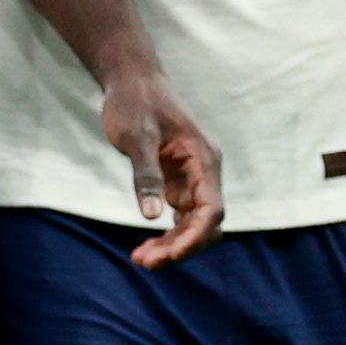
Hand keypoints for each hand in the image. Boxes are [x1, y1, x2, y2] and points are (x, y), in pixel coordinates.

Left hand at [99, 62, 222, 265]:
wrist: (133, 83)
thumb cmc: (136, 103)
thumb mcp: (137, 137)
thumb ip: (146, 175)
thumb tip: (151, 216)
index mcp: (203, 159)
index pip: (212, 209)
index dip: (195, 236)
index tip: (170, 254)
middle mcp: (205, 172)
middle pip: (205, 224)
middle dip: (181, 247)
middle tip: (144, 261)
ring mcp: (193, 180)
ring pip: (194, 226)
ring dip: (173, 246)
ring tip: (141, 259)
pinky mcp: (179, 184)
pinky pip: (182, 219)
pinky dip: (168, 236)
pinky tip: (147, 248)